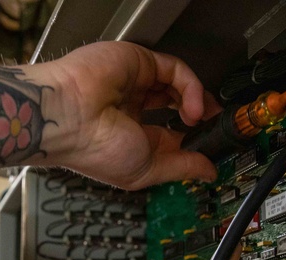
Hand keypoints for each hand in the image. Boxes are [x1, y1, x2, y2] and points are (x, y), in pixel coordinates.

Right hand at [34, 42, 221, 188]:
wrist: (69, 118)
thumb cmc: (93, 149)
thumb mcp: (146, 171)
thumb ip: (181, 168)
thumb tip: (208, 171)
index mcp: (128, 138)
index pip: (170, 137)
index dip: (193, 141)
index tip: (213, 148)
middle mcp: (132, 109)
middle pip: (177, 107)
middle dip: (201, 118)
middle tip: (216, 127)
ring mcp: (136, 84)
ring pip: (178, 86)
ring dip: (198, 102)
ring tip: (202, 118)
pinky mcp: (140, 62)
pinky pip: (175, 70)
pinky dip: (191, 87)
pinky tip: (192, 106)